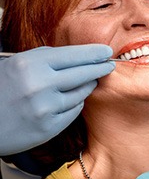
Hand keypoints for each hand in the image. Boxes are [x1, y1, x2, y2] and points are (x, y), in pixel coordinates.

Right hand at [0, 44, 114, 154]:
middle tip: (109, 65)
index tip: (106, 51)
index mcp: (30, 64)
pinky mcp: (48, 128)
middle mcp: (40, 85)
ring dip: (87, 86)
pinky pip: (73, 111)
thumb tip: (78, 57)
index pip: (73, 55)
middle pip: (83, 73)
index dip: (93, 53)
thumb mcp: (17, 64)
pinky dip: (75, 103)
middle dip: (100, 68)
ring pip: (81, 94)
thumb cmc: (0, 90)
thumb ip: (45, 59)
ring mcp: (45, 108)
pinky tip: (71, 99)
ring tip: (89, 81)